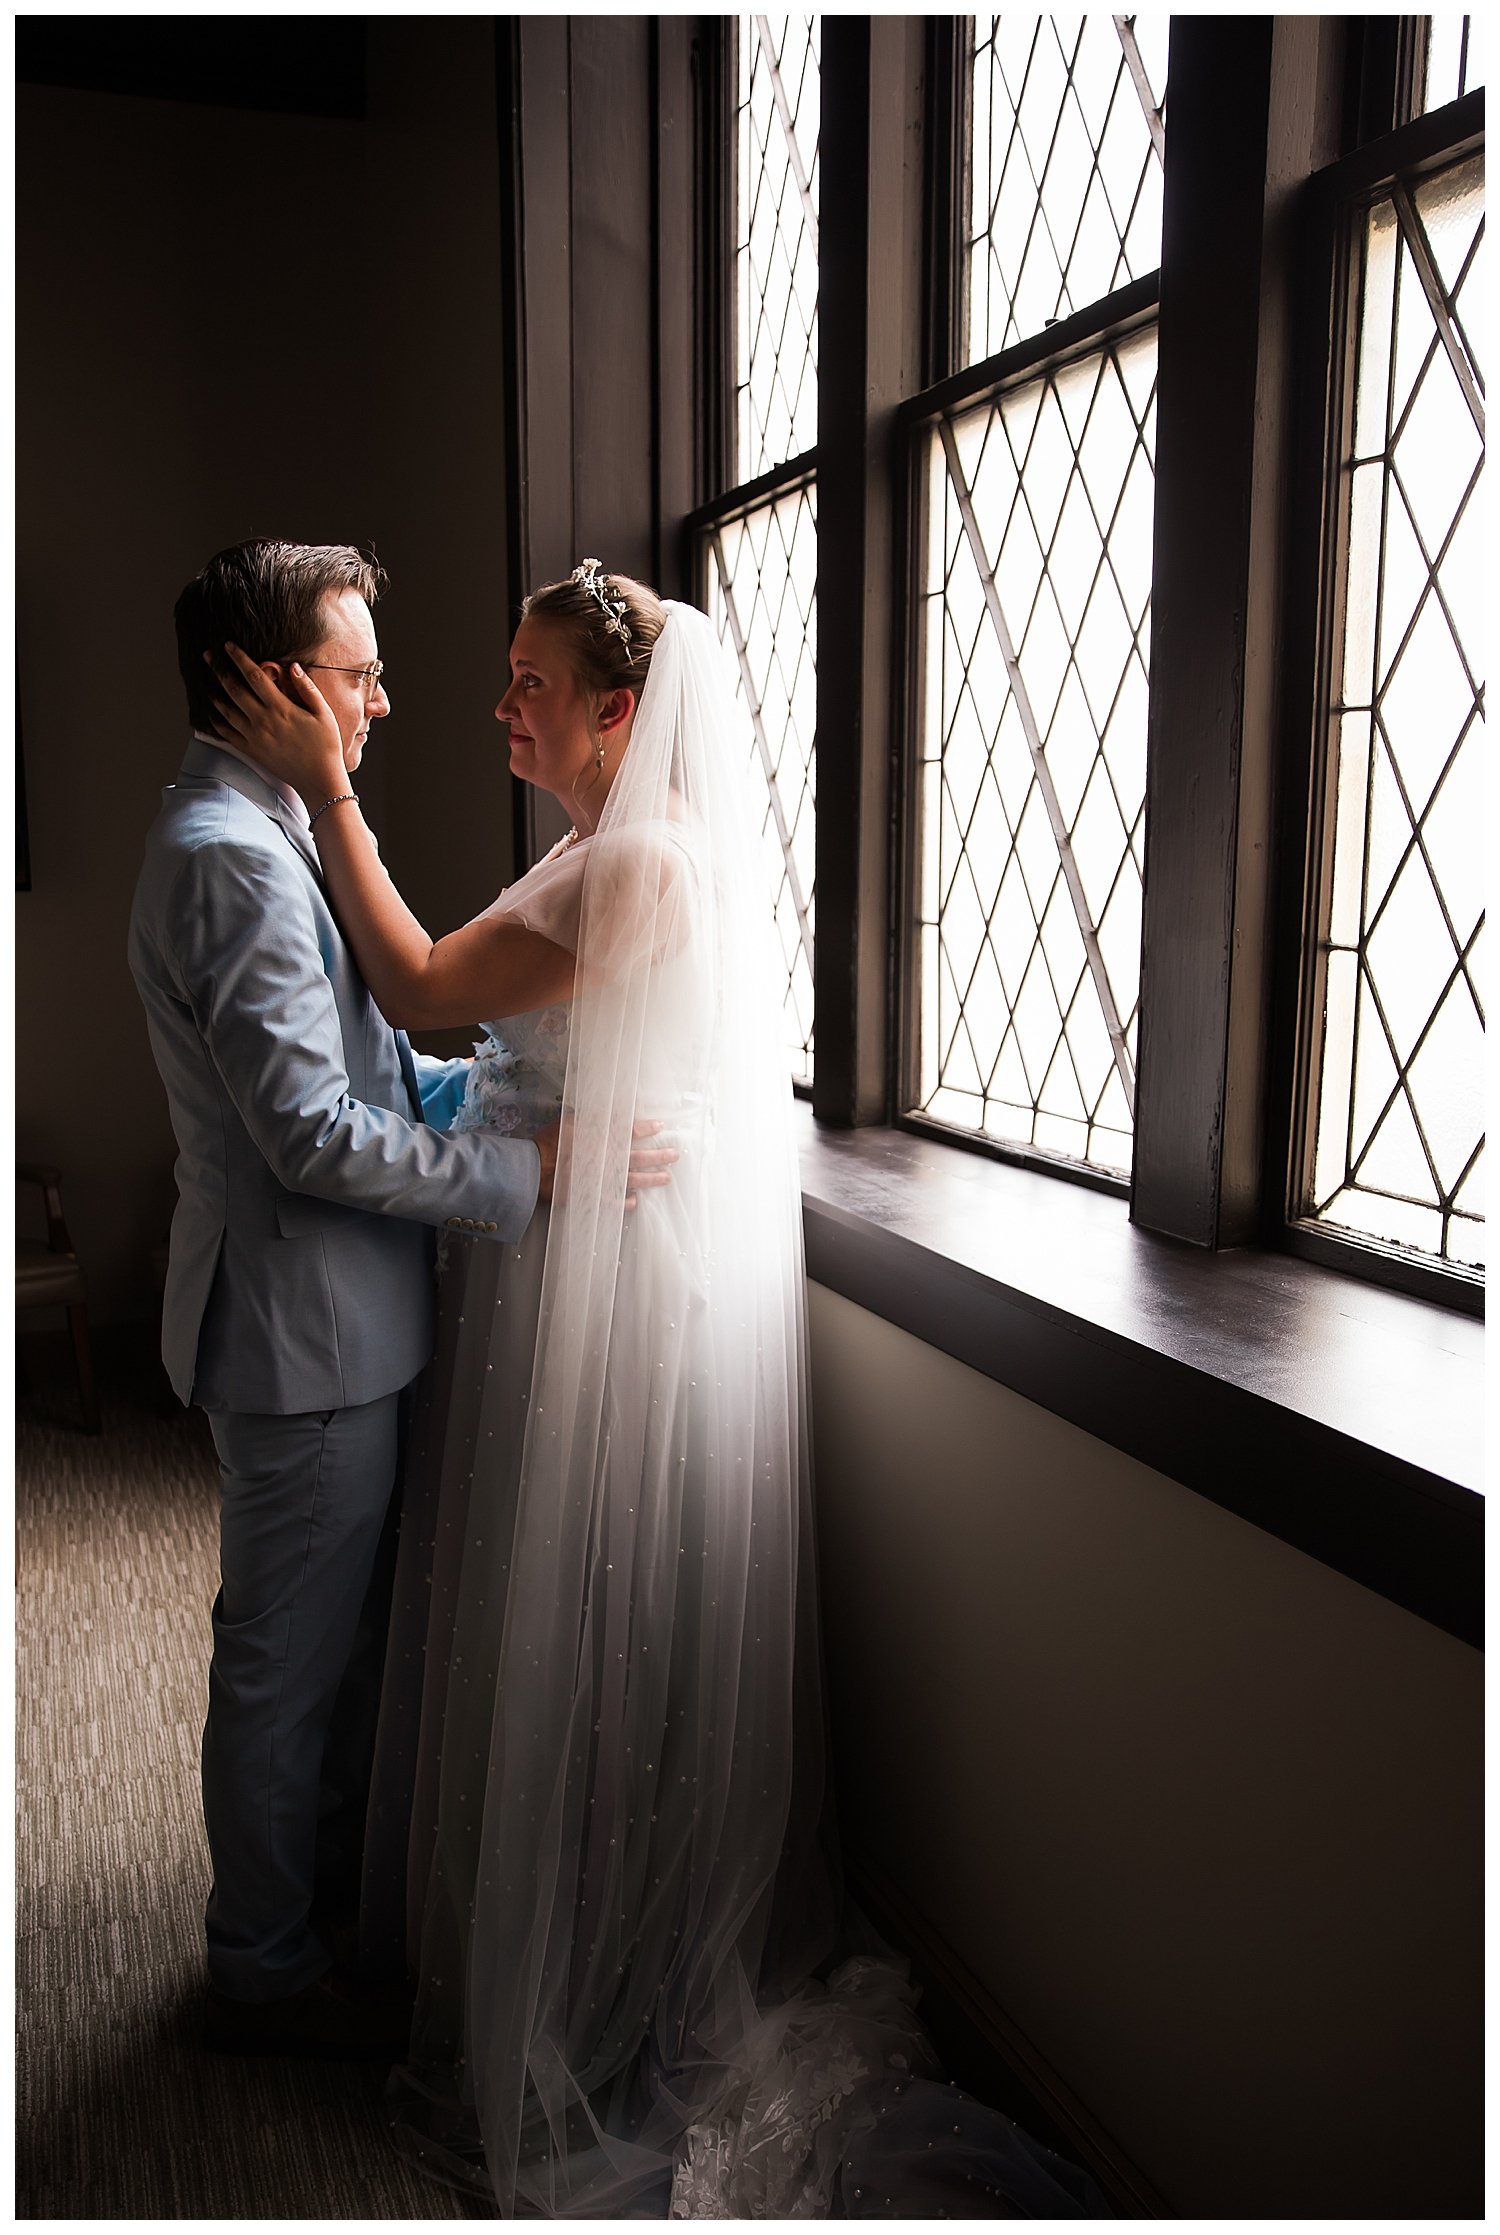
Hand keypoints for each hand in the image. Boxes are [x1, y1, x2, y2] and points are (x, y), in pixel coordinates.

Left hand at [207, 644, 346, 806]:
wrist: (319, 779)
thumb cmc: (326, 745)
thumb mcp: (323, 713)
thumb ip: (307, 688)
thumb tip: (292, 666)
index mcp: (281, 708)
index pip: (254, 676)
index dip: (239, 658)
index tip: (228, 645)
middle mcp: (263, 721)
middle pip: (233, 689)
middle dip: (219, 669)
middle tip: (207, 656)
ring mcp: (254, 737)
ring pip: (225, 710)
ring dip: (214, 693)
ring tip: (206, 681)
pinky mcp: (251, 751)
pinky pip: (226, 733)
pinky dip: (215, 721)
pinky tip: (211, 712)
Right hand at [531, 1117, 676, 1208]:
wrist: (532, 1168)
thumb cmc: (549, 1142)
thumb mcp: (570, 1120)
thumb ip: (591, 1116)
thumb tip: (607, 1108)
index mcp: (601, 1138)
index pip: (630, 1131)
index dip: (647, 1128)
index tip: (661, 1126)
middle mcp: (606, 1158)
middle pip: (639, 1157)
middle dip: (659, 1156)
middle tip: (675, 1155)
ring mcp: (601, 1179)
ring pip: (633, 1179)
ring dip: (651, 1179)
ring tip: (666, 1178)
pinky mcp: (592, 1195)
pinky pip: (614, 1201)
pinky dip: (626, 1202)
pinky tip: (636, 1201)